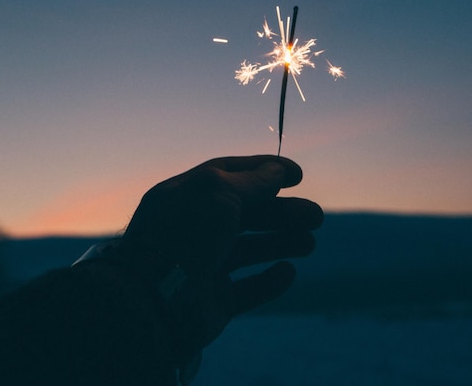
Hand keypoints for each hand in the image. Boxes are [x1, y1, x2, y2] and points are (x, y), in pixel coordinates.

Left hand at [118, 155, 322, 381]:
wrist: (156, 297)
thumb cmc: (184, 233)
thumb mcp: (219, 192)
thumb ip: (252, 181)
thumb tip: (277, 170)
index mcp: (188, 196)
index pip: (230, 174)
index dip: (265, 171)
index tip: (297, 175)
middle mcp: (195, 228)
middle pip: (247, 214)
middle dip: (282, 212)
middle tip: (316, 216)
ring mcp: (204, 265)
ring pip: (249, 251)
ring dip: (281, 243)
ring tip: (309, 243)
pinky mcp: (213, 300)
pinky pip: (246, 290)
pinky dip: (268, 282)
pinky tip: (288, 272)